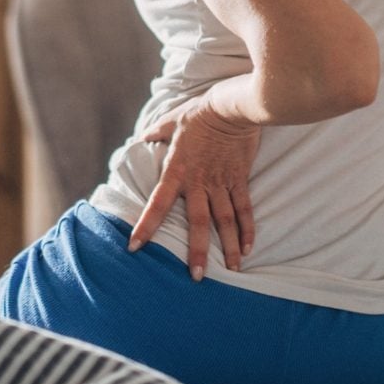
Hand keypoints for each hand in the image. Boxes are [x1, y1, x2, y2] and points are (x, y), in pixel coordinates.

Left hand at [127, 94, 260, 279]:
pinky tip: (248, 248)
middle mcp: (199, 182)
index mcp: (177, 171)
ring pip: (225, 221)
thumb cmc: (199, 112)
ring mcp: (221, 182)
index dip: (146, 226)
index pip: (157, 203)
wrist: (231, 106)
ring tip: (232, 270)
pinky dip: (247, 229)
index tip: (135, 247)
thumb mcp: (172, 121)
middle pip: (198, 222)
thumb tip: (144, 135)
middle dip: (197, 251)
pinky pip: (244, 208)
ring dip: (229, 247)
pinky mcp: (240, 179)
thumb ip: (158, 132)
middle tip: (197, 277)